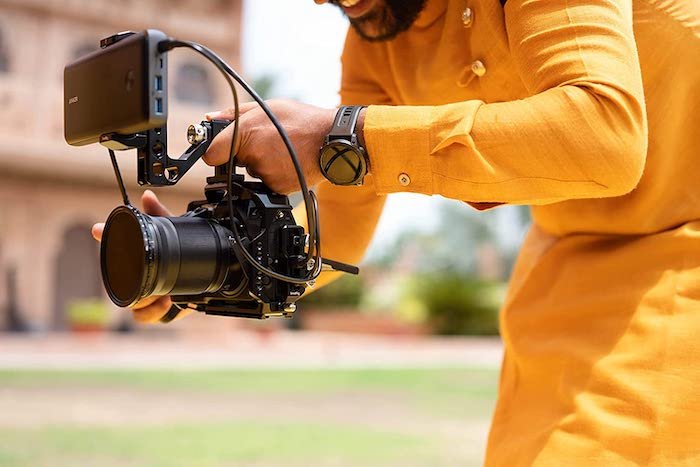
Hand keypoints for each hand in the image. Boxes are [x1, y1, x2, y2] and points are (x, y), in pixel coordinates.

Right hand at [91, 190, 191, 323]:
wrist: (199, 285)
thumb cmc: (182, 260)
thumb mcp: (175, 237)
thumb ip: (161, 217)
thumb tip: (148, 197)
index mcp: (136, 260)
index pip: (114, 247)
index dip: (104, 235)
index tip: (98, 228)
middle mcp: (135, 278)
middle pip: (120, 282)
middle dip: (134, 283)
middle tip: (152, 282)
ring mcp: (143, 296)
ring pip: (132, 303)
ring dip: (146, 300)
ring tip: (163, 294)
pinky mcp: (154, 311)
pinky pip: (143, 317)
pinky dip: (153, 312)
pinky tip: (166, 302)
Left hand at [203, 99, 335, 193]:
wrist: (331, 141)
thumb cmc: (302, 121)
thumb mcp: (267, 107)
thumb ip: (234, 114)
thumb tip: (211, 119)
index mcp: (245, 134)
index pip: (211, 154)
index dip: (216, 151)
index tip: (222, 150)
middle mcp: (253, 156)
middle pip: (235, 162)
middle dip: (245, 152)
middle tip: (268, 140)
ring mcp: (265, 174)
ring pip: (253, 171)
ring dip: (262, 162)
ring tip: (283, 149)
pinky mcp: (277, 187)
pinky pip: (267, 182)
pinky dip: (275, 174)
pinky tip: (288, 162)